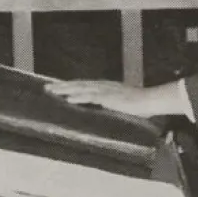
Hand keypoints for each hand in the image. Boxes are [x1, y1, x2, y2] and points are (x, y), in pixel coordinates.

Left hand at [45, 80, 176, 117]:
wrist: (151, 101)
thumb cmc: (140, 105)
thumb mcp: (121, 105)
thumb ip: (111, 106)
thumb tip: (103, 112)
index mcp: (105, 87)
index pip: (83, 85)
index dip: (69, 85)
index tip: (57, 87)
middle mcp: (103, 86)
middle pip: (78, 84)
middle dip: (62, 86)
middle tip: (46, 87)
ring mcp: (105, 90)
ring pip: (80, 88)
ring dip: (66, 89)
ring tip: (52, 91)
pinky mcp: (109, 97)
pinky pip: (90, 96)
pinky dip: (79, 97)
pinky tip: (69, 99)